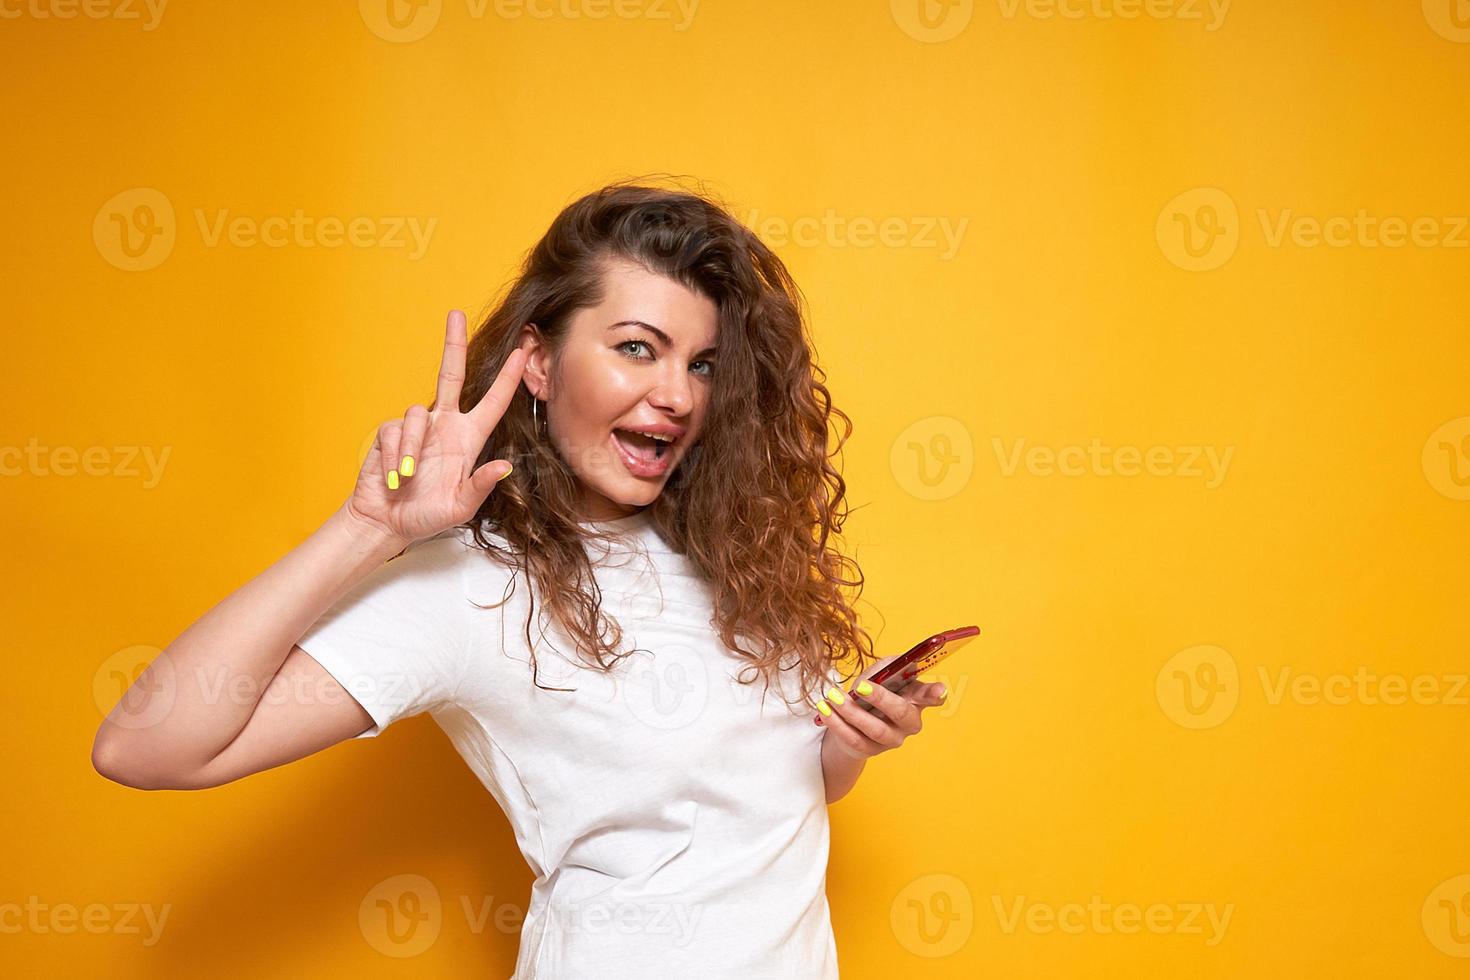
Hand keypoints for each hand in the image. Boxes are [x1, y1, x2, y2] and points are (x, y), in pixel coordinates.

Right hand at [341, 309, 526, 549]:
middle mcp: (445, 426)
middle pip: (450, 375)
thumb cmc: (426, 515)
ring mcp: (417, 428)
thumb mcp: (460, 506)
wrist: (386, 522)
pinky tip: (394, 478)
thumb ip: (481, 486)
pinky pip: (393, 432)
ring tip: (406, 479)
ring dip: (411, 449)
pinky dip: (394, 457)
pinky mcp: (390, 432)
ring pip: (417, 414)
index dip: (508, 379)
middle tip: (456, 314)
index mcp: (468, 439)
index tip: (522, 353)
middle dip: (453, 344)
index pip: (493, 402)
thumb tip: (505, 466)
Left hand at [813, 655, 949, 760]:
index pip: (930, 696)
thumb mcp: (880, 674)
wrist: (850, 723)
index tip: (939, 690)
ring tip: (833, 697)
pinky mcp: (870, 750)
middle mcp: (908, 723)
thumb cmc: (870, 692)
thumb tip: (901, 662)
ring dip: (851, 711)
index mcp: (915, 699)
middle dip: (881, 698)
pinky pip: (854, 739)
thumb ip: (890, 666)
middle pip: (901, 713)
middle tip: (860, 686)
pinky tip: (825, 711)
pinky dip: (837, 724)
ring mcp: (891, 739)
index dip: (935, 694)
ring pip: (875, 729)